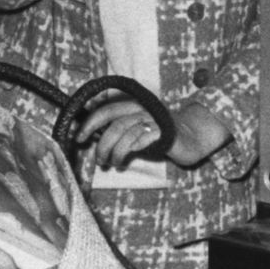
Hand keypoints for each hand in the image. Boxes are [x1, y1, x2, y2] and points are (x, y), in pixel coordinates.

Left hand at [77, 95, 230, 169]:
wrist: (190, 138)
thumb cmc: (158, 136)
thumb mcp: (135, 131)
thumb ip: (117, 130)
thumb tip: (92, 136)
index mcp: (133, 105)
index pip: (107, 109)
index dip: (90, 122)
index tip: (79, 137)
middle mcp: (142, 108)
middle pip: (113, 120)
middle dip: (100, 141)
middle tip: (98, 158)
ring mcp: (153, 118)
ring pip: (123, 131)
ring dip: (113, 151)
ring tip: (111, 163)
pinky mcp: (163, 130)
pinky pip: (139, 139)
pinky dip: (128, 151)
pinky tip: (124, 161)